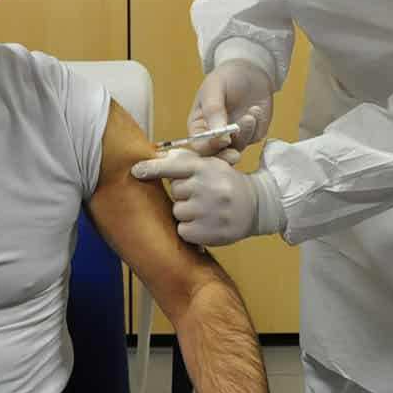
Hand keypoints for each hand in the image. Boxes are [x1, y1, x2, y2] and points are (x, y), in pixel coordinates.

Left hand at [131, 150, 283, 245]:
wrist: (258, 206)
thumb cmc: (227, 184)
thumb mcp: (212, 166)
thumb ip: (186, 164)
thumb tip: (156, 160)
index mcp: (206, 168)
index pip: (174, 166)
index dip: (152, 168)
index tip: (135, 170)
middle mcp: (207, 187)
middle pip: (175, 191)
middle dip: (184, 194)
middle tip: (203, 195)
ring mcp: (208, 211)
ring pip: (178, 212)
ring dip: (187, 213)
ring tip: (206, 210)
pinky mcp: (208, 232)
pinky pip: (183, 231)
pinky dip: (191, 230)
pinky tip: (206, 224)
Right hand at [189, 60, 274, 161]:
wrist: (250, 70)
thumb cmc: (226, 77)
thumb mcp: (214, 88)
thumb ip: (213, 110)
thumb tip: (218, 134)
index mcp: (199, 126)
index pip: (199, 145)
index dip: (210, 146)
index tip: (224, 139)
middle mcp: (215, 136)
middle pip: (217, 155)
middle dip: (227, 154)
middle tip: (236, 150)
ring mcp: (234, 137)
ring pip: (238, 147)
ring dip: (245, 133)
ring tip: (251, 113)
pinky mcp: (251, 134)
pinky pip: (253, 139)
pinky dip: (255, 126)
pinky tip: (255, 109)